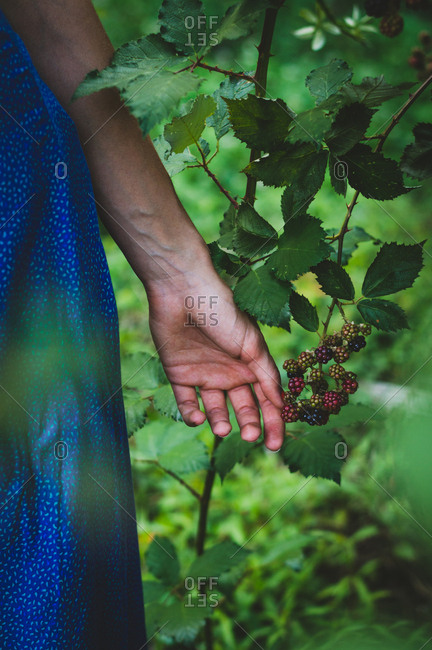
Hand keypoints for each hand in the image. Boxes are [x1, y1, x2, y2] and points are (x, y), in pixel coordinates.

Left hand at [146, 271, 284, 450]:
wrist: (183, 292)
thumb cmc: (224, 312)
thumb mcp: (252, 344)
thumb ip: (266, 375)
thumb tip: (282, 405)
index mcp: (251, 365)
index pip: (266, 400)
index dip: (273, 423)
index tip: (274, 446)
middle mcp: (229, 373)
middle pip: (243, 409)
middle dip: (249, 425)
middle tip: (250, 437)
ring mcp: (204, 374)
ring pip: (215, 409)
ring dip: (220, 422)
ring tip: (222, 429)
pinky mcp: (178, 374)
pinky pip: (186, 401)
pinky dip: (191, 414)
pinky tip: (198, 418)